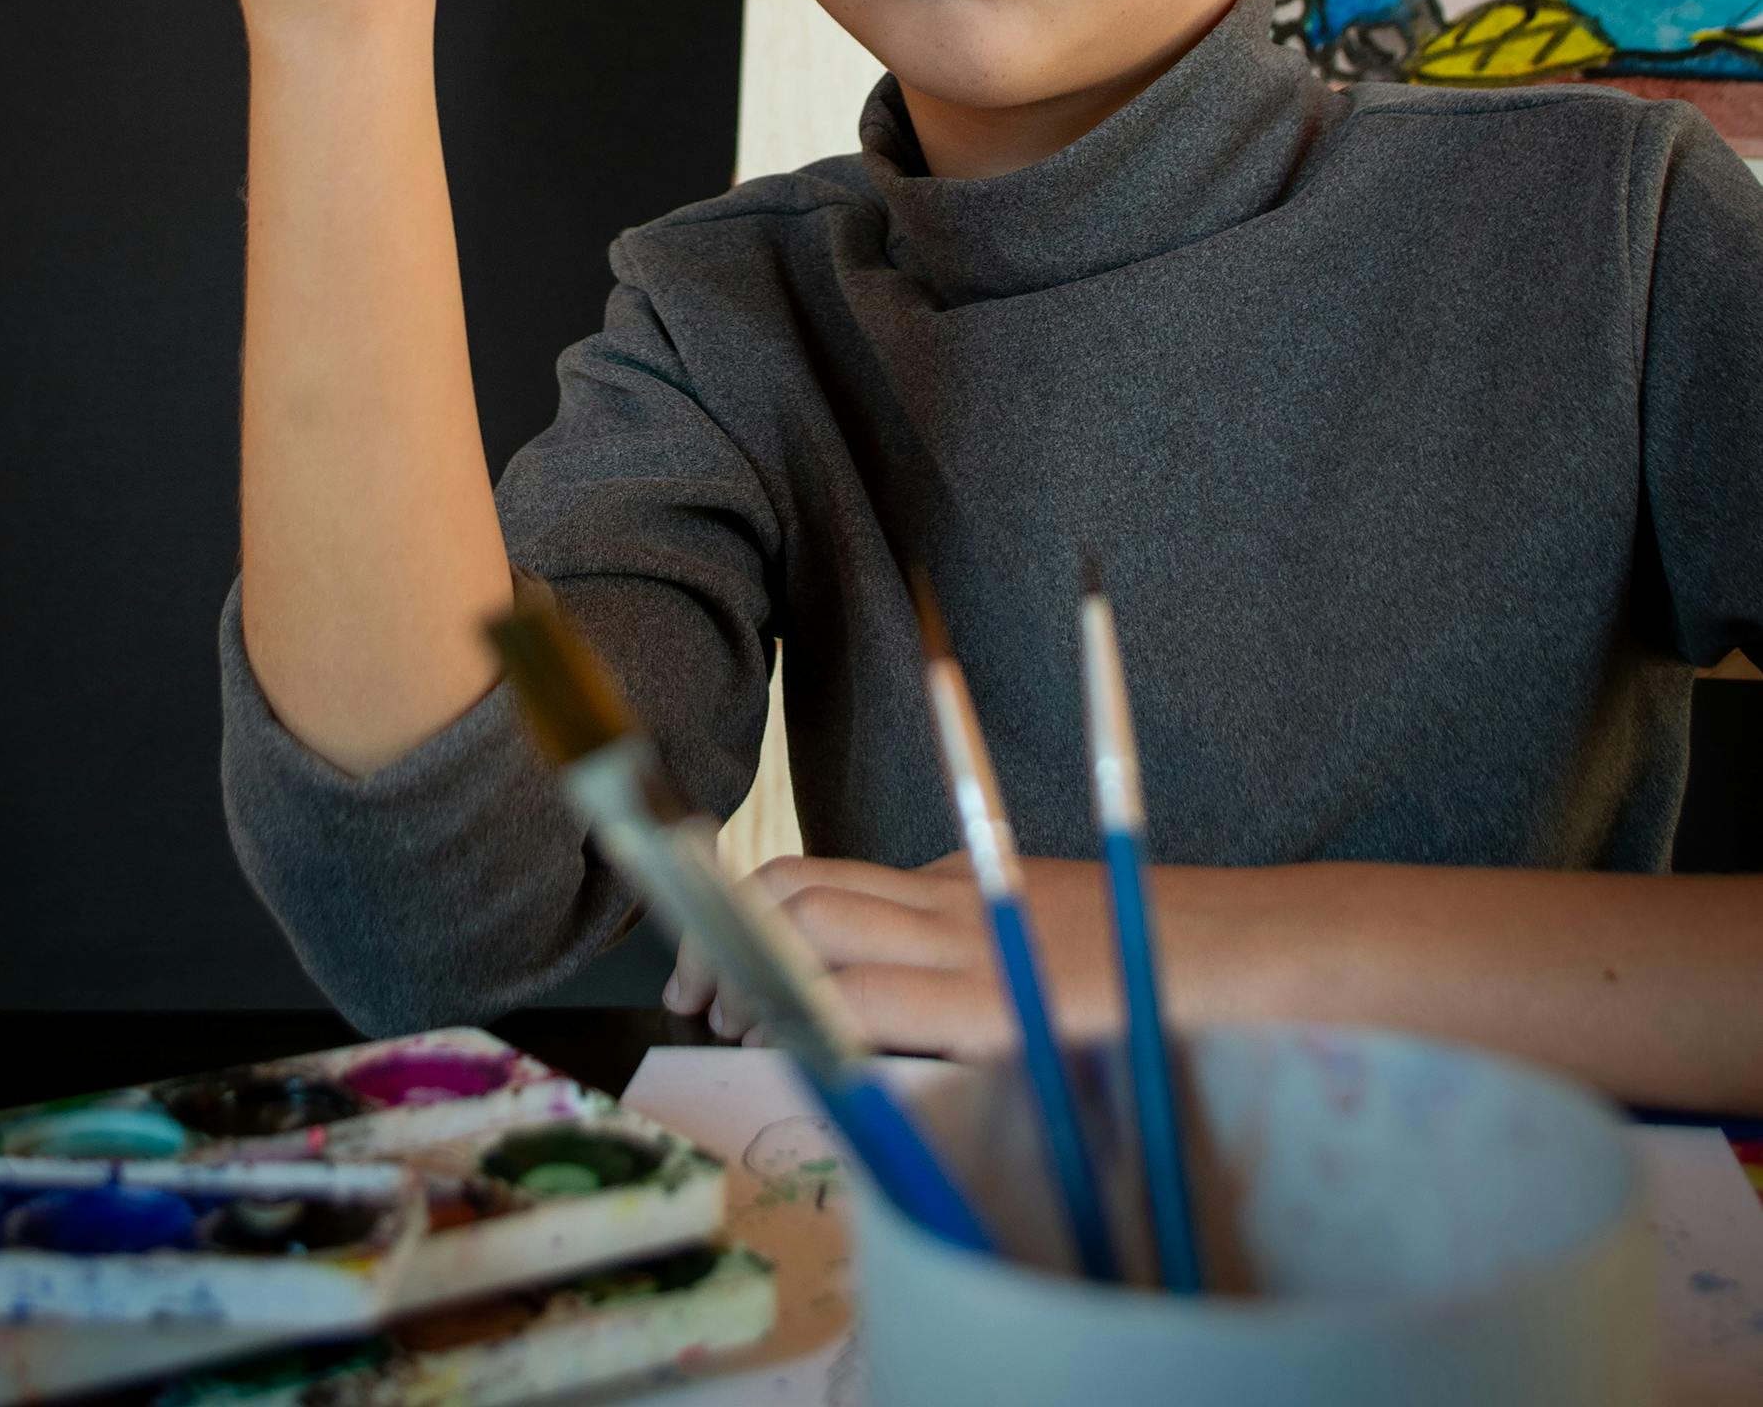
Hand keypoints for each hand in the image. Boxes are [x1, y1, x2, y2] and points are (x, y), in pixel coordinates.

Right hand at [661, 853, 1137, 1059]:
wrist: (1263, 949)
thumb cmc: (1177, 1031)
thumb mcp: (1061, 1087)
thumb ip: (953, 1074)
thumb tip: (854, 1073)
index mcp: (978, 997)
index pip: (827, 985)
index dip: (758, 1004)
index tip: (723, 1028)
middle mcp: (959, 929)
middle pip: (800, 905)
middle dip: (727, 946)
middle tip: (697, 1000)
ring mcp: (966, 888)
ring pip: (825, 877)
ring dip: (755, 913)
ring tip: (722, 969)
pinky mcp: (980, 872)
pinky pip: (877, 881)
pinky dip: (816, 909)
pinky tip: (813, 958)